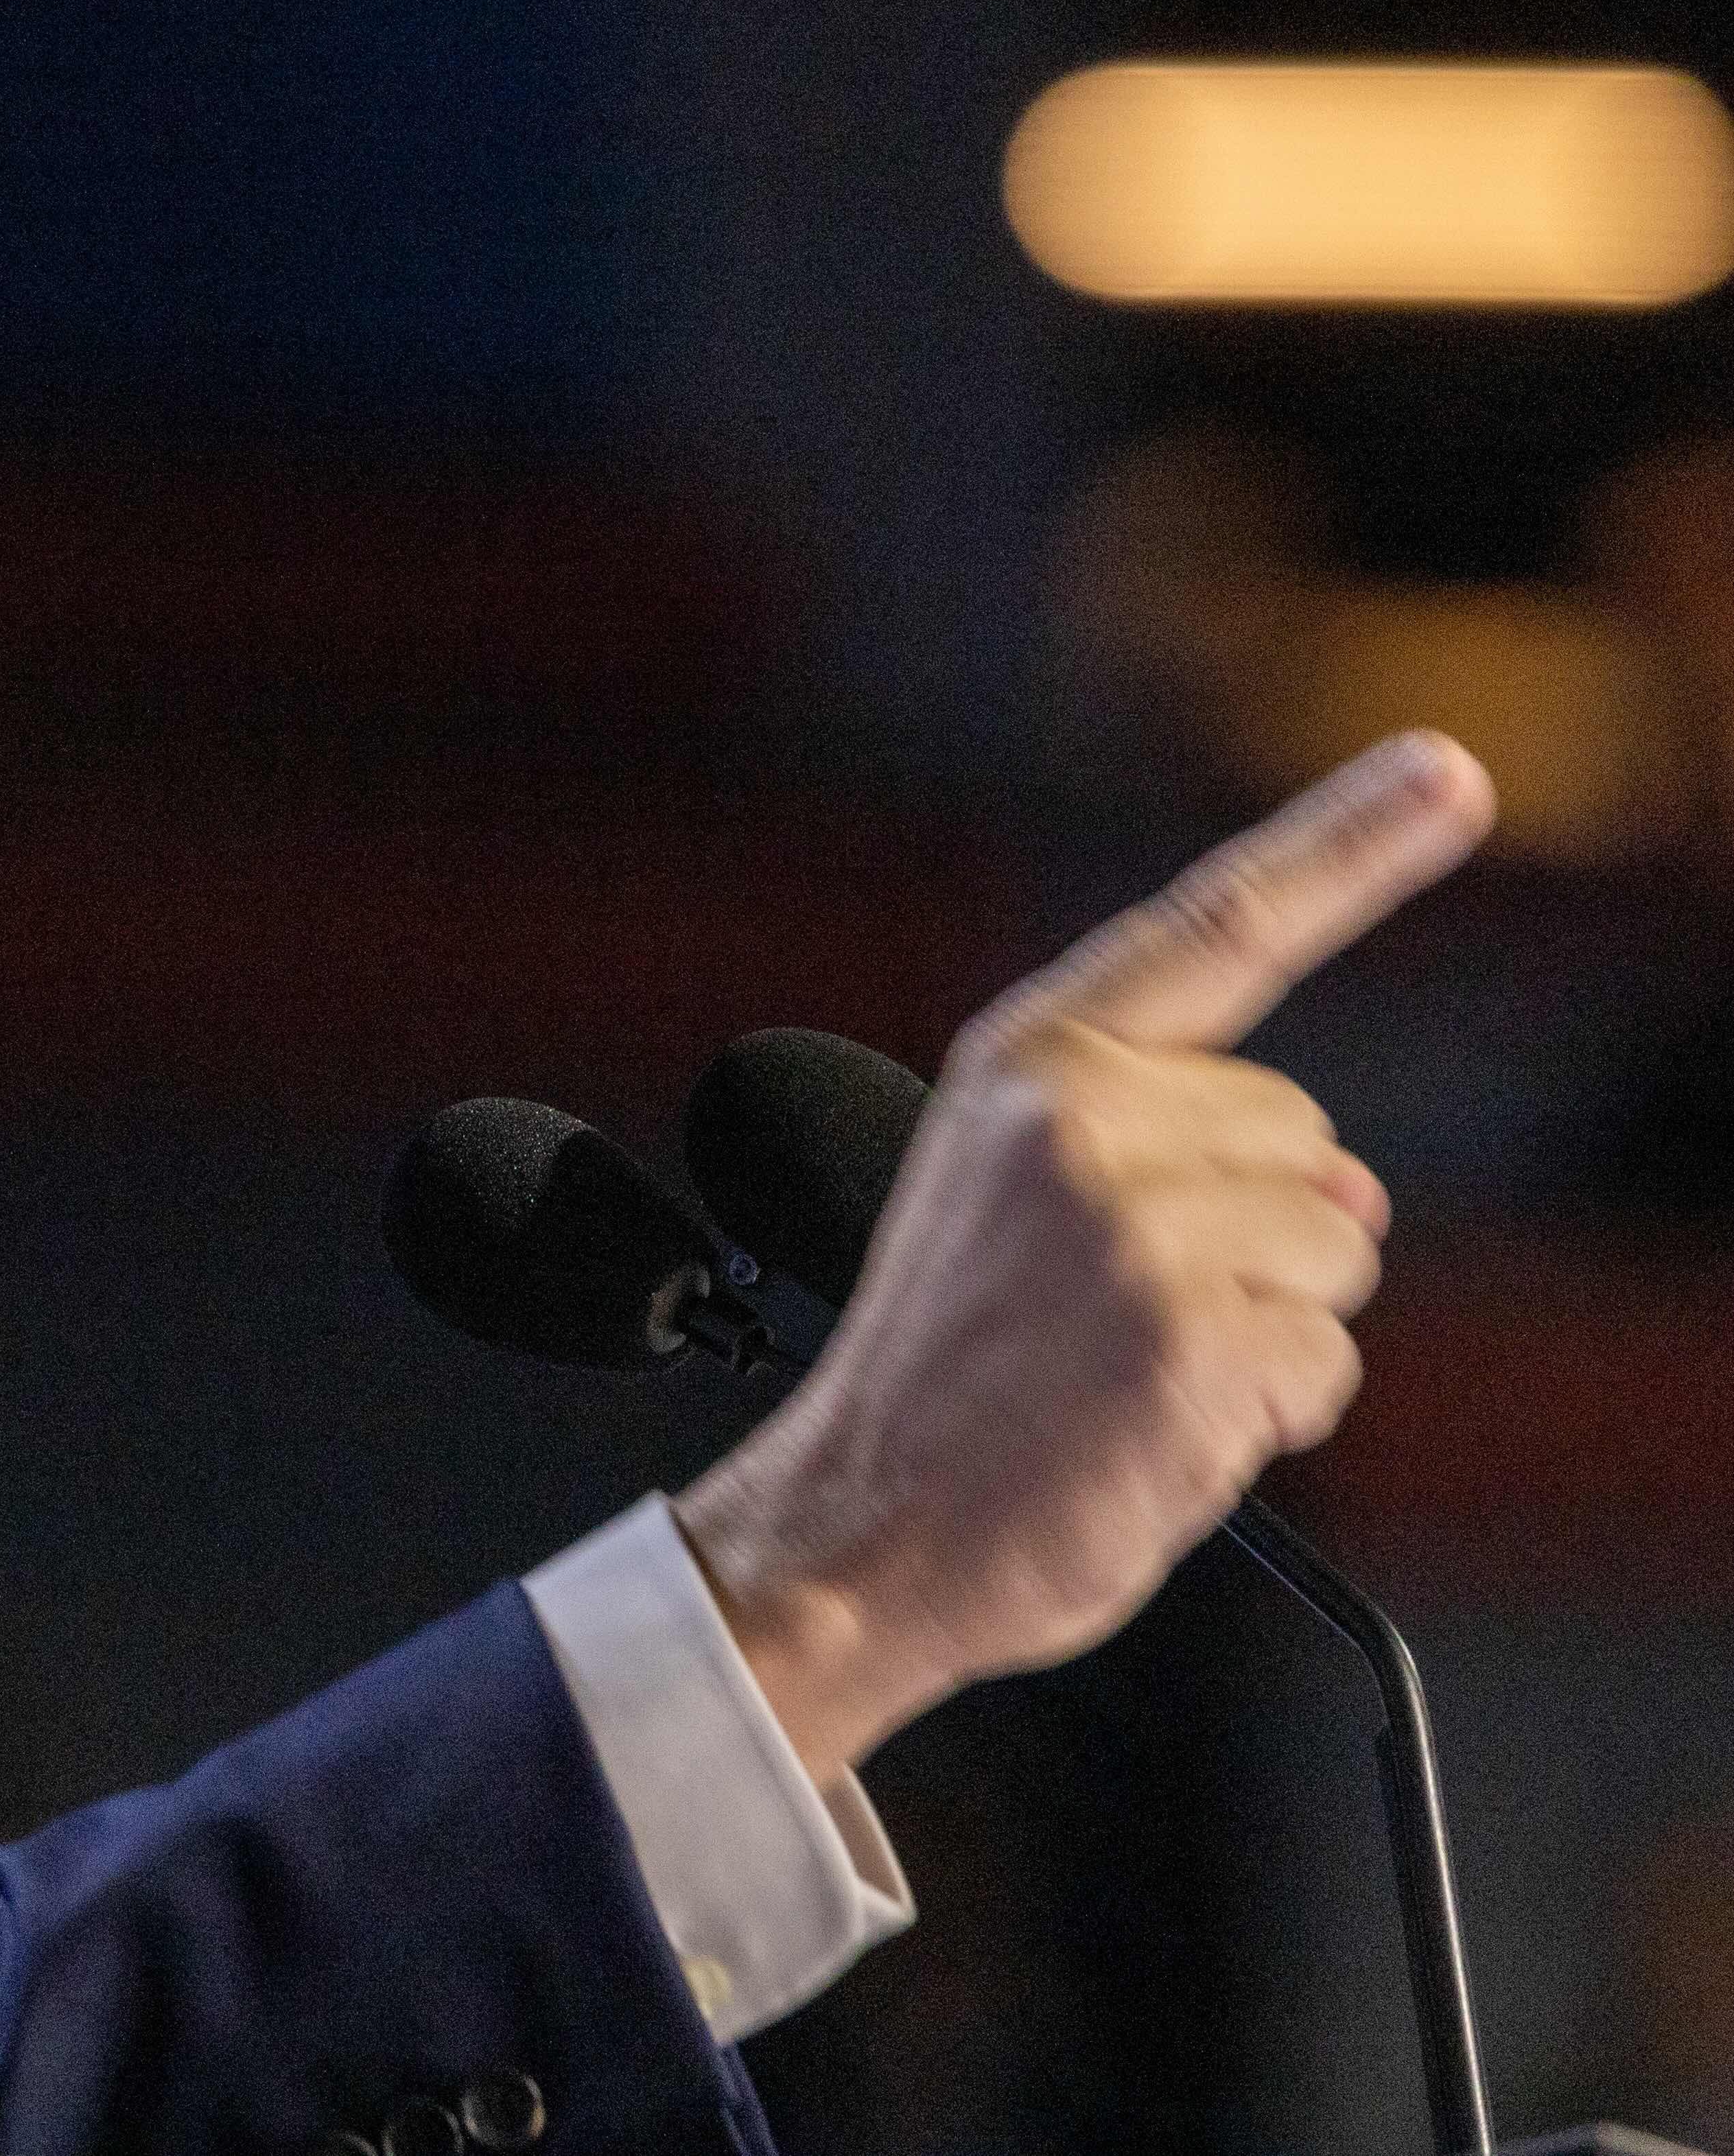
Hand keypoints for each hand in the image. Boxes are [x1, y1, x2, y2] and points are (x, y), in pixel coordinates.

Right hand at [673, 730, 1498, 1786]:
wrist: (850, 1531)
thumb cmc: (938, 1385)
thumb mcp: (1008, 1209)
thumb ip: (1166, 1151)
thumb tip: (1355, 1200)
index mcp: (1025, 1068)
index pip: (1217, 931)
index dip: (1349, 844)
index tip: (1454, 773)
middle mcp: (1079, 1123)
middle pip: (1311, 1146)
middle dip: (1262, 1237)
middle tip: (1120, 1321)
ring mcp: (1136, 1231)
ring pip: (1335, 1258)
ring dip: (1269, 1336)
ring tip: (1128, 1380)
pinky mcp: (1192, 1343)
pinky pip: (1326, 1366)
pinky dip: (1267, 1419)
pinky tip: (1152, 1436)